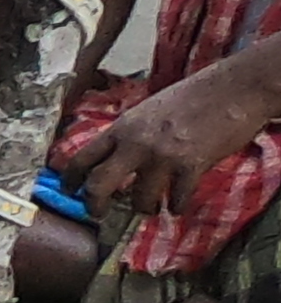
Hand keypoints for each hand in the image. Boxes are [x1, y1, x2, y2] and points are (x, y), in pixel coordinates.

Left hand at [61, 59, 273, 216]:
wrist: (234, 88)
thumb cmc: (191, 97)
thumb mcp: (147, 111)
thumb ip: (129, 135)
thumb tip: (112, 161)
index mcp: (122, 127)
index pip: (83, 157)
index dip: (70, 179)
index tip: (68, 191)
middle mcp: (136, 143)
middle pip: (99, 184)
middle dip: (94, 206)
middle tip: (97, 214)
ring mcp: (163, 156)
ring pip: (139, 199)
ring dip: (143, 208)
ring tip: (150, 206)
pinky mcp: (191, 167)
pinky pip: (175, 201)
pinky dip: (175, 207)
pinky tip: (177, 205)